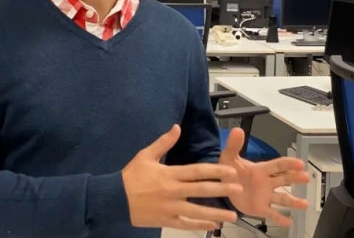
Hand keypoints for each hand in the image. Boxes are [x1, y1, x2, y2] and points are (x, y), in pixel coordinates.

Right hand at [122, 125, 243, 230]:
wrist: (114, 198)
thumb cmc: (131, 176)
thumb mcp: (145, 155)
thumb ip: (164, 142)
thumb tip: (177, 127)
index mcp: (169, 174)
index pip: (197, 171)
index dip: (215, 171)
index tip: (231, 172)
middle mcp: (172, 191)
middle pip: (201, 190)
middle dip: (221, 190)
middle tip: (238, 190)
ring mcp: (170, 208)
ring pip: (197, 211)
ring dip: (216, 213)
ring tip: (232, 216)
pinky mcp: (166, 220)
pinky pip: (185, 224)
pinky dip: (199, 226)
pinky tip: (212, 226)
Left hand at [219, 128, 309, 225]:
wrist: (222, 186)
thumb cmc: (230, 170)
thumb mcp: (228, 157)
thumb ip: (233, 145)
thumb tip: (237, 130)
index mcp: (261, 170)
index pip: (277, 165)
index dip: (288, 164)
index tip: (300, 163)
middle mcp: (266, 182)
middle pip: (284, 179)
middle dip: (295, 178)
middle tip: (306, 177)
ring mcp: (265, 196)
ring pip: (282, 198)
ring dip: (293, 201)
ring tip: (304, 204)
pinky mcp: (260, 208)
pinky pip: (271, 213)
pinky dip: (279, 218)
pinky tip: (288, 221)